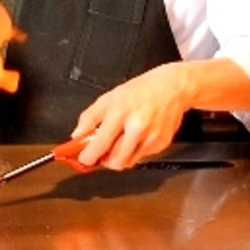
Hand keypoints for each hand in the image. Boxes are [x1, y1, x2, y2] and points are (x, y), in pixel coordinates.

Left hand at [70, 63, 190, 169]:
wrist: (172, 88)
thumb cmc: (140, 90)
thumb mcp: (109, 97)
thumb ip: (90, 117)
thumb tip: (77, 135)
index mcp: (120, 112)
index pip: (100, 144)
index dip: (88, 156)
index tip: (84, 159)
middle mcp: (136, 127)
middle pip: (115, 161)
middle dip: (104, 161)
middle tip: (101, 153)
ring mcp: (151, 137)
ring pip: (128, 162)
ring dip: (119, 158)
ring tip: (118, 143)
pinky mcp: (161, 144)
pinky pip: (142, 157)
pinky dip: (134, 151)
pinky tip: (135, 137)